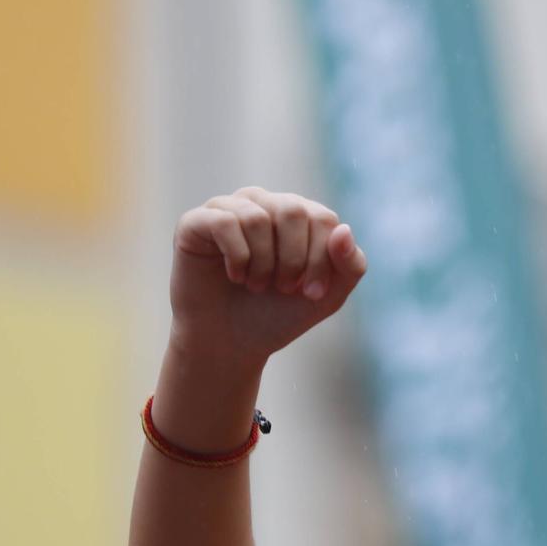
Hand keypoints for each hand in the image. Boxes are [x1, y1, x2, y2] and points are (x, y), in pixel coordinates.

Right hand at [168, 187, 367, 367]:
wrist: (232, 342)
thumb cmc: (279, 314)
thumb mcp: (327, 296)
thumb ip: (350, 265)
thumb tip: (344, 230)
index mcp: (298, 215)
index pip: (323, 218)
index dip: (321, 259)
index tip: (312, 294)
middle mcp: (264, 203)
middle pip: (292, 210)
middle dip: (294, 259)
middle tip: (283, 288)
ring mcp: (228, 208)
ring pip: (257, 217)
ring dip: (263, 264)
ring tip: (256, 285)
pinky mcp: (196, 221)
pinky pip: (224, 222)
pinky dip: (236, 258)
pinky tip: (234, 276)